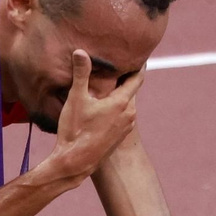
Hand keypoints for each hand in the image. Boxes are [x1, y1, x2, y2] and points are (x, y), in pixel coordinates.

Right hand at [49, 50, 143, 184]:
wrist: (76, 163)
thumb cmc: (76, 131)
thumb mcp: (76, 99)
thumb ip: (81, 74)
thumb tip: (81, 52)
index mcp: (122, 103)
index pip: (137, 78)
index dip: (139, 64)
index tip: (139, 54)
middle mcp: (129, 114)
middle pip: (131, 89)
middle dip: (125, 77)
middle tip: (119, 64)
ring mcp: (126, 127)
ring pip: (126, 103)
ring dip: (120, 93)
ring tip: (110, 83)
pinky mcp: (120, 136)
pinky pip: (122, 115)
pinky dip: (117, 107)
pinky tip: (103, 105)